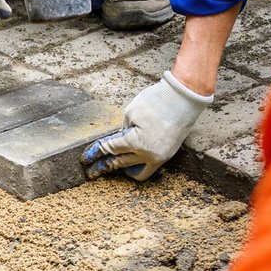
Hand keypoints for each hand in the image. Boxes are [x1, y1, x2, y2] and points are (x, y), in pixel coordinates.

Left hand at [81, 71, 212, 179]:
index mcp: (135, 142)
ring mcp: (158, 157)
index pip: (109, 150)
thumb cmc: (156, 102)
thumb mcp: (130, 113)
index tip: (86, 158)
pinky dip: (136, 169)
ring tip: (110, 167)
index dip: (95, 153)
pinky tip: (127, 166)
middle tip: (91, 170)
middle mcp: (146, 154)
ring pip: (133, 170)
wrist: (184, 99)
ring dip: (120, 168)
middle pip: (118, 163)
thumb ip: (122, 130)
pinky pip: (148, 170)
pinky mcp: (166, 156)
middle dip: (103, 166)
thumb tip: (117, 140)